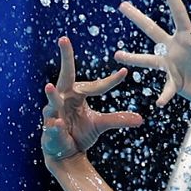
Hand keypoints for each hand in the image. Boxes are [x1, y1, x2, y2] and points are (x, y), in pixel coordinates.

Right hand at [41, 37, 143, 159]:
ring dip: (51, 94)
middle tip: (63, 39)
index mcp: (76, 94)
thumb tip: (140, 119)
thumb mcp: (100, 124)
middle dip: (65, 58)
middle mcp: (63, 98)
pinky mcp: (50, 129)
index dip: (111, 81)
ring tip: (49, 85)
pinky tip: (57, 124)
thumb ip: (117, 119)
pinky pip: (52, 126)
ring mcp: (54, 112)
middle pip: (65, 75)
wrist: (65, 152)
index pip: (97, 85)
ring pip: (53, 101)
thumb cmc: (78, 133)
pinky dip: (54, 126)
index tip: (125, 72)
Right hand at [115, 0, 190, 106]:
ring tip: (117, 55)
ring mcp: (171, 64)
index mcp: (189, 38)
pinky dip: (165, 96)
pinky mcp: (174, 81)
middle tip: (122, 5)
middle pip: (153, 31)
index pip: (179, 14)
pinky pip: (166, 88)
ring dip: (133, 58)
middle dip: (138, 18)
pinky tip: (160, 103)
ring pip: (148, 60)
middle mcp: (176, 48)